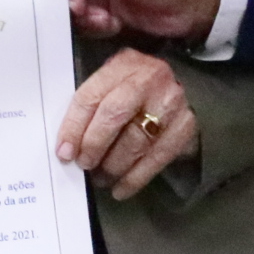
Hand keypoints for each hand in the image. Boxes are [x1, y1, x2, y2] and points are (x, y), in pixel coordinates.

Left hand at [54, 47, 200, 199]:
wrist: (188, 88)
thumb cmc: (138, 89)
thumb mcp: (115, 81)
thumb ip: (93, 103)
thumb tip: (68, 144)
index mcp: (123, 64)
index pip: (91, 96)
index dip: (74, 127)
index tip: (64, 152)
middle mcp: (148, 79)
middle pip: (114, 115)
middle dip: (94, 145)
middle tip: (84, 164)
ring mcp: (171, 103)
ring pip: (136, 141)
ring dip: (113, 166)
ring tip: (101, 178)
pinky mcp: (185, 127)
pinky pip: (156, 158)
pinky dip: (135, 178)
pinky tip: (121, 189)